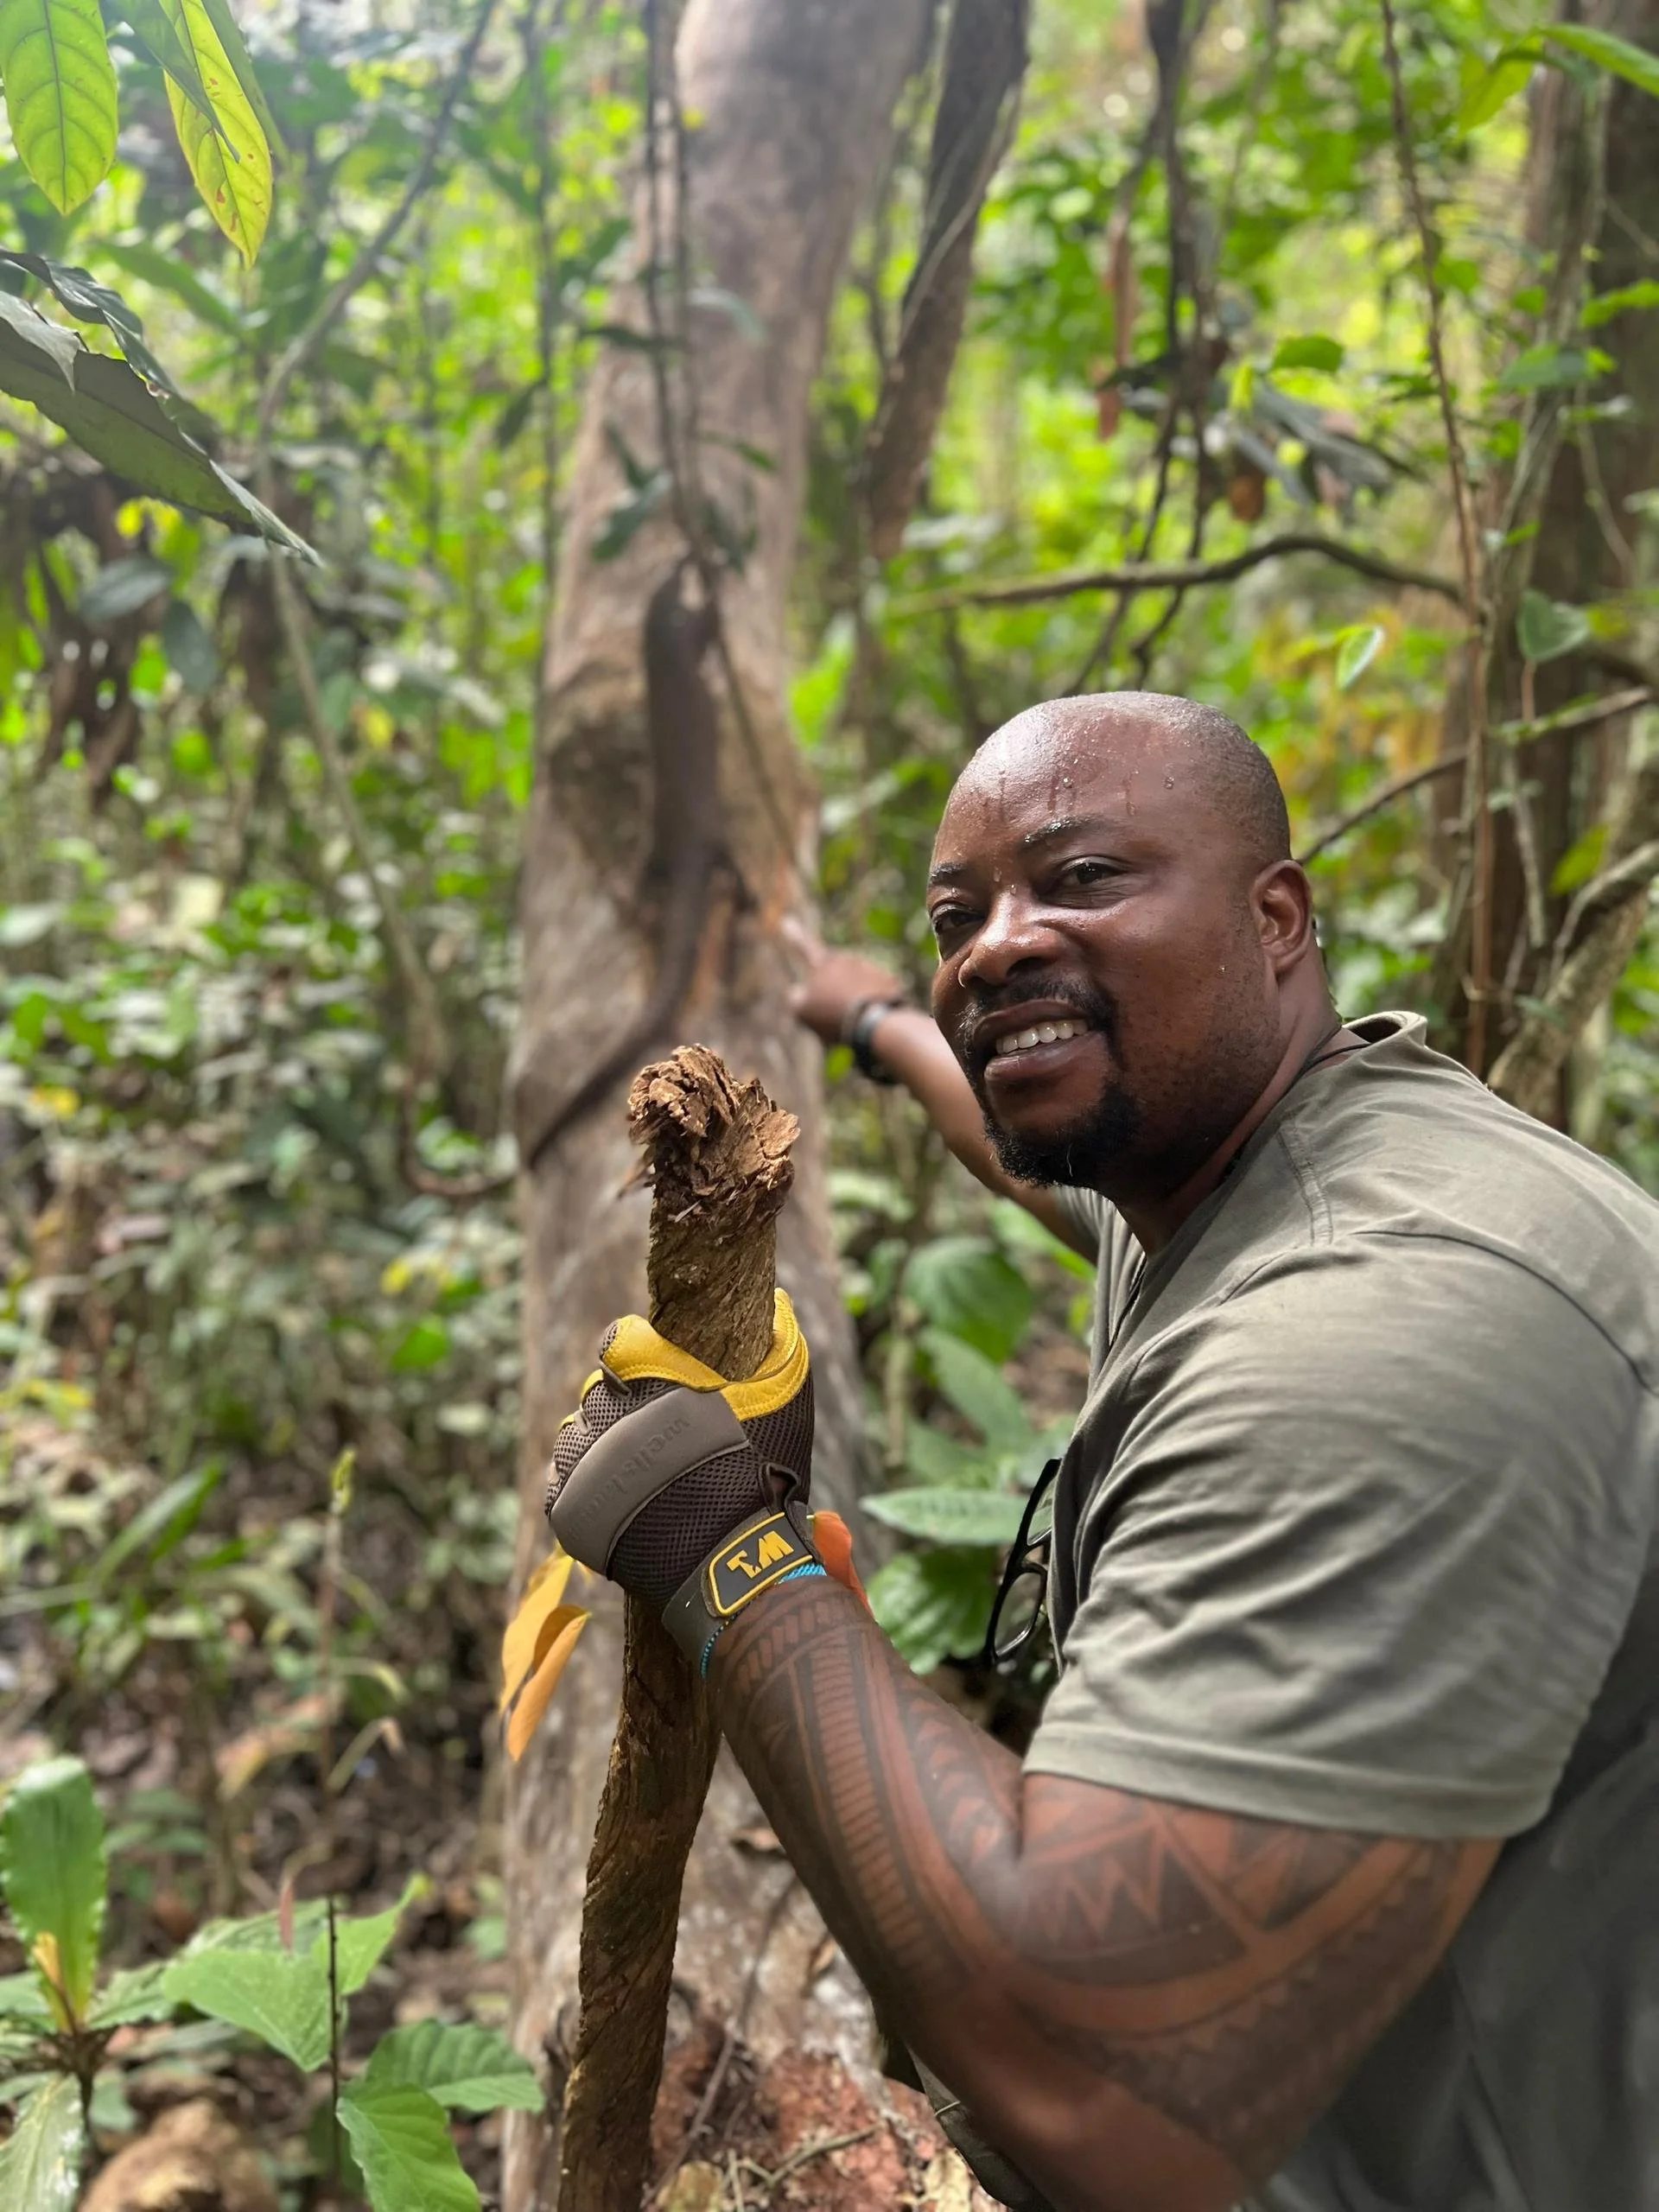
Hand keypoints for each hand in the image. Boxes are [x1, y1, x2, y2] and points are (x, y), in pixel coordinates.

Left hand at [545, 1292, 819, 1668]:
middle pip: (595, 1393)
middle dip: (616, 1406)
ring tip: (624, 1470)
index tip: (647, 1372)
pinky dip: (577, 1486)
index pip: (618, 1342)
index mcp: (655, 1382)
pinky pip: (558, 1483)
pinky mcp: (571, 1510)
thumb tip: (782, 1300)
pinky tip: (605, 1496)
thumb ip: (781, 1349)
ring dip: (593, 1446)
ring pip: (572, 1437)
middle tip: (646, 1435)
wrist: (733, 1564)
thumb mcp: (784, 1407)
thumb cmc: (764, 1481)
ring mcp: (587, 1463)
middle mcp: (613, 1415)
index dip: (633, 1355)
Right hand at [783, 916, 904, 1044]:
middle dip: (832, 996)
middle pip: (834, 979)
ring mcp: (872, 969)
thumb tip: (799, 993)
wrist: (876, 1023)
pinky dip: (871, 1009)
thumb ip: (796, 998)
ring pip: (855, 990)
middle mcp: (849, 960)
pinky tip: (870, 1022)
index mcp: (825, 963)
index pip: (805, 946)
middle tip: (832, 1019)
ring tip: (852, 1024)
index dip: (795, 935)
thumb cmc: (834, 1015)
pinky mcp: (890, 983)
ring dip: (852, 1005)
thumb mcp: (802, 1011)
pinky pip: (874, 998)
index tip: (788, 921)